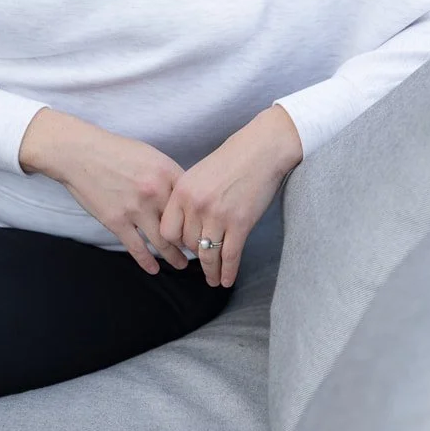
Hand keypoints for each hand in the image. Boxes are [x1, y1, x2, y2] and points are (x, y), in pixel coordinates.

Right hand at [28, 113, 193, 274]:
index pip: (192, 203)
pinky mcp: (117, 222)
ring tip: (181, 264)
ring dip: (174, 257)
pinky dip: (147, 262)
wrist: (81, 153)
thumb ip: (167, 175)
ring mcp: (136, 209)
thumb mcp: (150, 155)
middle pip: (182, 225)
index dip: (201, 219)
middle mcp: (155, 192)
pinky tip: (154, 269)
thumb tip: (182, 195)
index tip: (206, 229)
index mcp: (166, 173)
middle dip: (192, 243)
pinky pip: (137, 248)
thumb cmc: (116, 151)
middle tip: (200, 252)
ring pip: (163, 242)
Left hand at [157, 108, 302, 288]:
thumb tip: (185, 225)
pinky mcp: (240, 224)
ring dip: (210, 271)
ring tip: (213, 280)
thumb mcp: (199, 174)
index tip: (182, 247)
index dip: (174, 242)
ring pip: (208, 255)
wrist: (261, 150)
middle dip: (195, 254)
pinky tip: (227, 280)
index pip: (168, 230)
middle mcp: (196, 205)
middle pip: (188, 244)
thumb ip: (188, 198)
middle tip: (202, 260)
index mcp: (182, 191)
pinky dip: (228, 272)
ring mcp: (218, 216)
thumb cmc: (232, 159)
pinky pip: (230, 256)